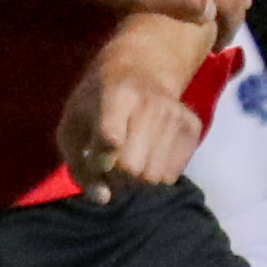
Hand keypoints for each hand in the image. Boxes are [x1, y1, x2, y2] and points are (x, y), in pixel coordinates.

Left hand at [59, 20, 209, 204]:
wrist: (141, 67)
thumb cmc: (97, 101)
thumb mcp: (73, 125)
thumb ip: (79, 166)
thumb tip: (104, 198)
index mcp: (117, 95)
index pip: (110, 140)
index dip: (99, 160)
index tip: (95, 155)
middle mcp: (152, 103)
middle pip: (132, 169)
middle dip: (116, 176)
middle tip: (111, 163)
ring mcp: (176, 115)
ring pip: (154, 177)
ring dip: (136, 179)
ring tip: (129, 158)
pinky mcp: (193, 127)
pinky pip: (171, 175)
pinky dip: (155, 174)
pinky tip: (148, 154)